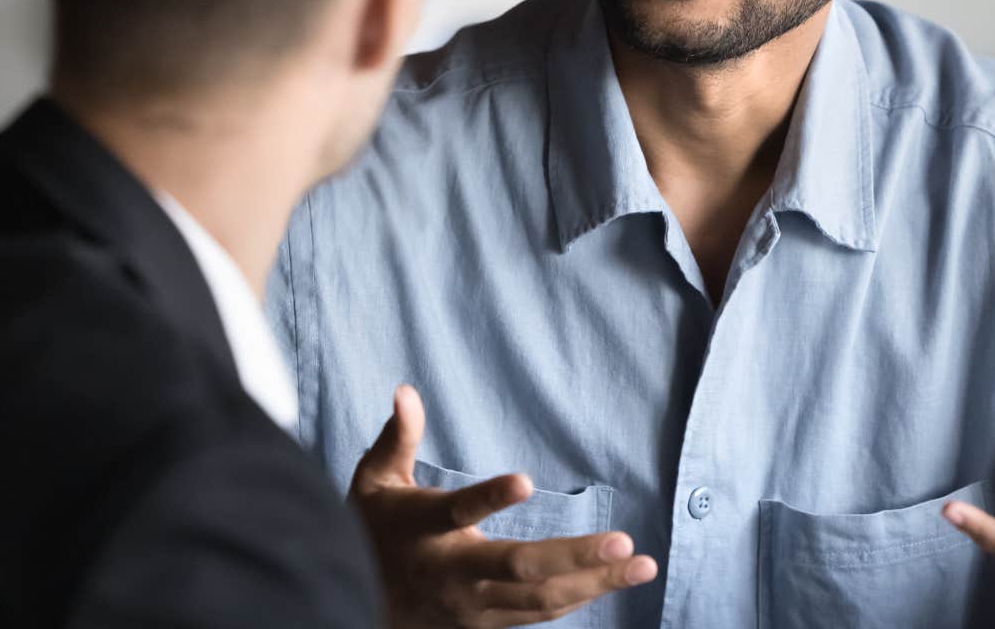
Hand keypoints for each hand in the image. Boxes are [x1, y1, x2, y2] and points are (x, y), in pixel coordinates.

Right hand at [351, 385, 658, 627]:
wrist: (353, 605)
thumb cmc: (371, 532)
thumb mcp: (372, 482)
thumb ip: (396, 438)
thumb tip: (405, 390)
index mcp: (422, 530)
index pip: (456, 512)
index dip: (488, 497)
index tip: (524, 479)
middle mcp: (452, 572)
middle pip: (518, 568)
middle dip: (575, 557)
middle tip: (624, 542)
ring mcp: (472, 606)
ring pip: (539, 600)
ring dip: (594, 583)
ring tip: (641, 564)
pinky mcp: (486, 625)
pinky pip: (539, 614)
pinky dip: (578, 598)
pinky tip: (613, 581)